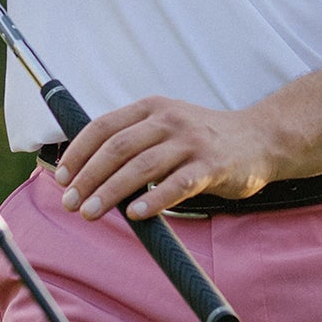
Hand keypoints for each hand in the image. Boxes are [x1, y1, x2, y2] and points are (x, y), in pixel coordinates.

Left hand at [53, 96, 278, 220]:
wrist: (260, 138)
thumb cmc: (205, 139)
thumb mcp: (167, 126)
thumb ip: (134, 141)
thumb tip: (86, 172)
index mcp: (152, 108)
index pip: (104, 126)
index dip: (78, 152)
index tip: (61, 177)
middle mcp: (169, 119)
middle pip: (117, 147)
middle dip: (88, 176)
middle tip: (70, 202)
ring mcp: (190, 141)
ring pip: (141, 166)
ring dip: (110, 191)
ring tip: (91, 212)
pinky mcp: (211, 165)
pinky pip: (177, 184)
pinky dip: (153, 199)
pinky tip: (135, 214)